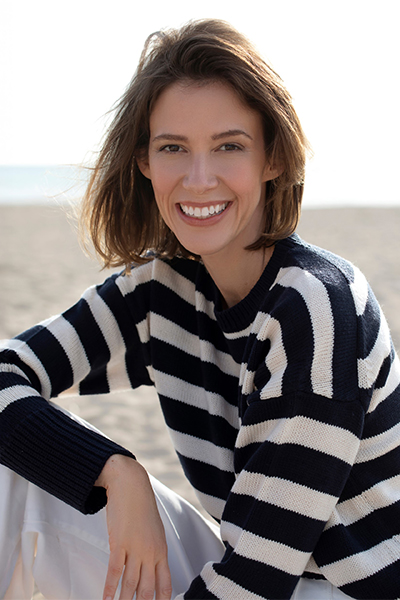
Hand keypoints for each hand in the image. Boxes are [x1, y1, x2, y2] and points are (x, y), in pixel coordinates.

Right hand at [95, 454, 171, 599]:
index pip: (165, 584)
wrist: (130, 484)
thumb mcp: (153, 529)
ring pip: (131, 585)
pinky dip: (109, 589)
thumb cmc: (141, 506)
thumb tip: (147, 568)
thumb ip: (152, 549)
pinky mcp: (119, 543)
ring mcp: (135, 548)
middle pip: (147, 590)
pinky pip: (115, 571)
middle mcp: (151, 552)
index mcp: (161, 550)